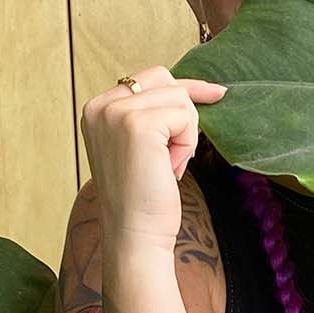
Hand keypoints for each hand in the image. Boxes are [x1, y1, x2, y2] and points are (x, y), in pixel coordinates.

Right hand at [80, 66, 225, 248]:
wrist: (135, 234)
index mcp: (97, 109)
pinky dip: (187, 144)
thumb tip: (191, 90)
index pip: (148, 78)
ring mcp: (116, 113)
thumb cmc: (142, 198)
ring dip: (186, 135)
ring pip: (179, 97)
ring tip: (169, 166)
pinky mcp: (137, 125)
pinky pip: (184, 116)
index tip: (216, 94)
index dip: (183, 89)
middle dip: (184, 114)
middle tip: (179, 153)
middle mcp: (101, 106)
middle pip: (164, 79)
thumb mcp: (140, 147)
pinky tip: (172, 168)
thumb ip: (149, 116)